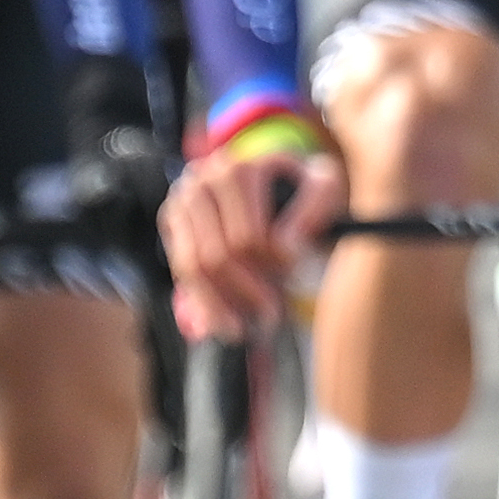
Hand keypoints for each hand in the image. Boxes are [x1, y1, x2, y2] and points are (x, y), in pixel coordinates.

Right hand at [160, 146, 337, 343]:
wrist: (279, 181)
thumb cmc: (305, 190)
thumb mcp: (326, 189)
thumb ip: (316, 210)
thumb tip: (285, 249)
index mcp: (241, 170)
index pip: (247, 237)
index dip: (271, 267)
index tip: (292, 282)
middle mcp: (203, 178)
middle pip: (217, 254)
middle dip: (246, 290)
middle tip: (272, 314)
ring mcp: (183, 198)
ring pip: (193, 265)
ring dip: (221, 303)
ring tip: (245, 328)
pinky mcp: (172, 218)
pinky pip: (181, 270)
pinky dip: (202, 301)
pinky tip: (224, 323)